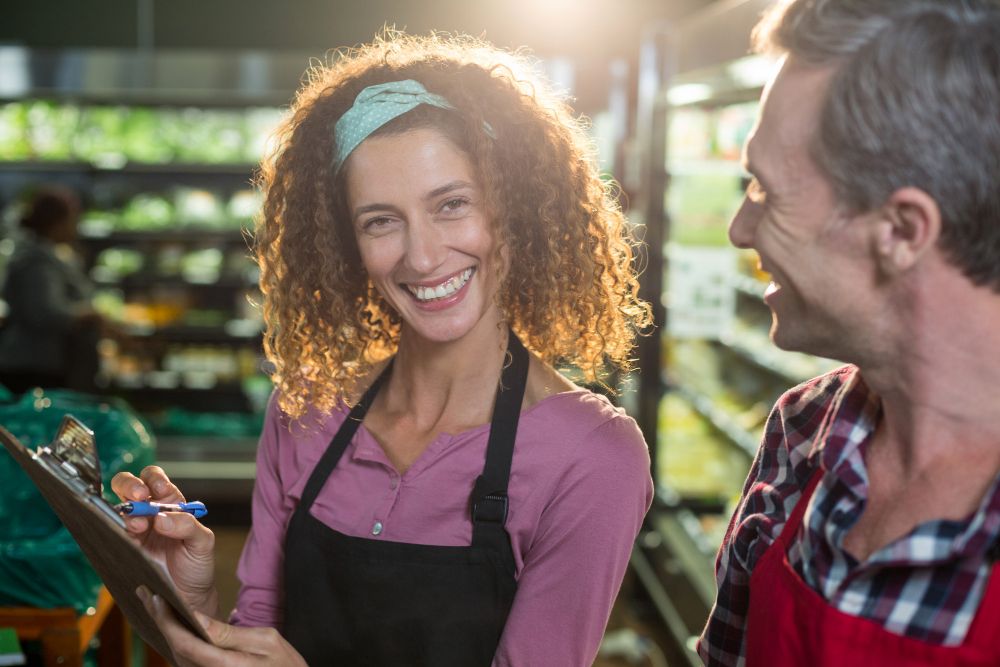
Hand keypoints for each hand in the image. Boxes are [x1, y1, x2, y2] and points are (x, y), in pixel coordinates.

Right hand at [111, 466, 217, 615]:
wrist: (188, 596)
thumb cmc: (197, 565)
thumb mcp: (202, 543)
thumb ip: (187, 526)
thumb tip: (162, 518)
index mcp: (170, 505)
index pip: (156, 480)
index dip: (154, 479)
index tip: (160, 489)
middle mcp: (149, 513)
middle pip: (130, 486)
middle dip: (131, 485)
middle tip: (139, 497)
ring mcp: (134, 530)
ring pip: (118, 507)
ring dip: (125, 511)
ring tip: (138, 526)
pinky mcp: (124, 547)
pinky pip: (111, 532)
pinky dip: (113, 529)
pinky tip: (125, 534)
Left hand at [137, 586, 306, 666]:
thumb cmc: (285, 665)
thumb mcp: (265, 641)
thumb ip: (228, 634)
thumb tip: (196, 618)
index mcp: (224, 666)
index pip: (184, 643)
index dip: (166, 620)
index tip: (157, 598)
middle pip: (175, 650)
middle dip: (159, 622)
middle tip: (146, 596)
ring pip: (178, 657)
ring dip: (165, 631)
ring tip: (155, 606)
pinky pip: (188, 661)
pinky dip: (177, 642)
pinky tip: (173, 626)